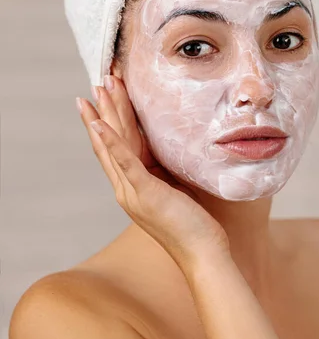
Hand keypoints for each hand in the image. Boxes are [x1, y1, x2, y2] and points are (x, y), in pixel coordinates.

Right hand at [76, 76, 229, 267]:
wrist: (202, 254)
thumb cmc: (193, 224)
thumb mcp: (175, 189)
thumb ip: (164, 171)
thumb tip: (165, 148)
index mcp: (134, 186)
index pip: (117, 149)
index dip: (108, 122)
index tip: (103, 99)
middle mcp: (126, 189)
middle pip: (109, 143)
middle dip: (102, 112)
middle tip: (95, 83)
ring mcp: (132, 192)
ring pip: (114, 146)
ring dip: (104, 116)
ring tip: (97, 90)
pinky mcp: (145, 193)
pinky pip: (125, 163)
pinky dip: (111, 142)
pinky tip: (99, 124)